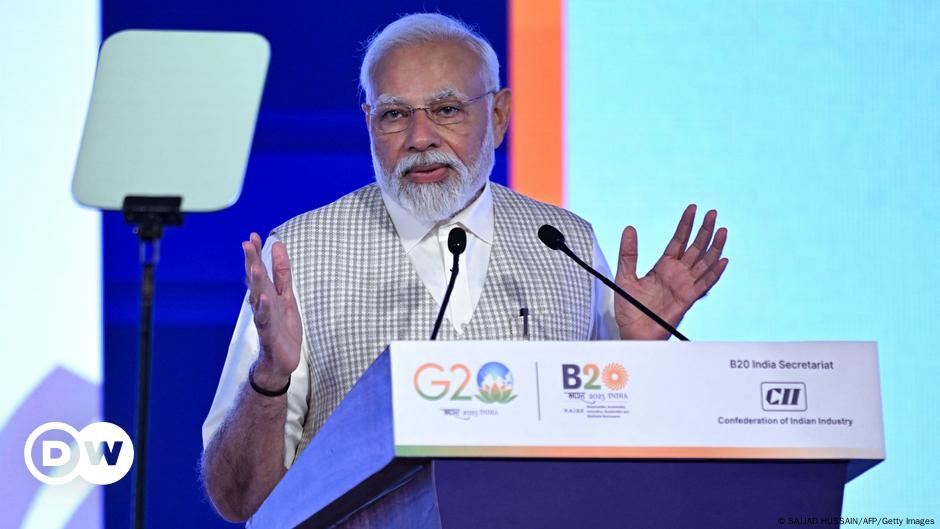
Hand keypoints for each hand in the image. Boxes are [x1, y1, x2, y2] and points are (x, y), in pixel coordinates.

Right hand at [243, 233, 301, 385]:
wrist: (281, 360)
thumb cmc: (282, 327)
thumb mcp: (286, 295)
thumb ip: (282, 272)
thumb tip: (278, 245)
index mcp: (266, 294)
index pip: (259, 271)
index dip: (256, 254)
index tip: (252, 236)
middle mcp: (262, 304)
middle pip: (256, 280)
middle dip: (252, 261)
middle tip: (247, 243)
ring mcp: (264, 318)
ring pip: (258, 298)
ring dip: (256, 282)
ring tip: (256, 266)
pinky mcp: (269, 334)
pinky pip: (265, 320)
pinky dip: (264, 309)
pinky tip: (264, 298)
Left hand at [615, 205, 727, 339]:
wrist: (633, 331)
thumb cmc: (630, 308)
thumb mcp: (624, 276)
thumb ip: (628, 253)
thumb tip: (629, 229)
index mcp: (663, 266)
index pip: (678, 240)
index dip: (685, 225)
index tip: (692, 209)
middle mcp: (677, 273)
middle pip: (695, 247)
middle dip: (704, 230)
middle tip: (712, 213)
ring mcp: (684, 285)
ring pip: (704, 262)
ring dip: (714, 247)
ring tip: (722, 230)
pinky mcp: (688, 298)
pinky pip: (704, 284)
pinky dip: (714, 273)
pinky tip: (723, 260)